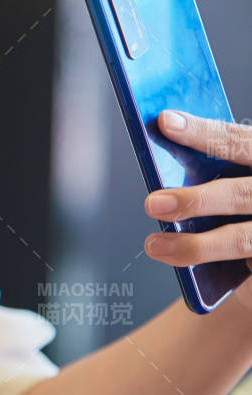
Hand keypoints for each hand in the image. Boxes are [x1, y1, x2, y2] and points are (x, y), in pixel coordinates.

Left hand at [143, 109, 251, 268]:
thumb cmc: (240, 207)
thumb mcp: (230, 177)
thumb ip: (210, 165)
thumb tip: (161, 141)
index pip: (238, 141)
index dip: (202, 132)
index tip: (165, 122)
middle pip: (239, 192)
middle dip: (194, 199)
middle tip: (152, 203)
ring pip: (240, 238)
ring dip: (193, 245)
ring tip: (155, 245)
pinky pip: (243, 270)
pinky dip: (212, 270)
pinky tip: (183, 272)